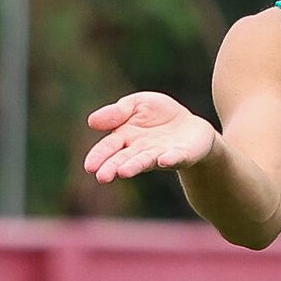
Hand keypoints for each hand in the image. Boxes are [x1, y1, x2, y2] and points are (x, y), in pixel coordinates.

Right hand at [83, 91, 218, 182]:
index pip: (108, 148)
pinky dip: (169, 159)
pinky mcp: (182, 155)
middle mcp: (139, 151)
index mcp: (125, 137)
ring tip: (123, 172)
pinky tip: (163, 159)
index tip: (90, 167)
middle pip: (123, 159)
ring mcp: (160, 155)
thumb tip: (91, 121)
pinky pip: (175, 157)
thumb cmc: (159, 115)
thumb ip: (117, 111)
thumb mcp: (137, 103)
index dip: (99, 156)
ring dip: (134, 166)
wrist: (190, 126)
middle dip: (112, 167)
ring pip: (145, 161)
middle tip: (102, 176)